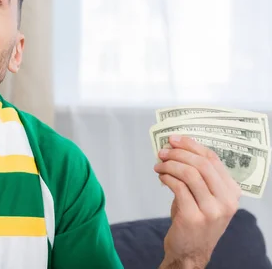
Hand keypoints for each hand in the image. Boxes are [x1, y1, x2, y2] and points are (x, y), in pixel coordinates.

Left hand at [154, 135, 240, 268]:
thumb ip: (198, 176)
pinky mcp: (193, 217)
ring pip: (189, 173)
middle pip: (201, 164)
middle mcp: (226, 201)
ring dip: (170, 165)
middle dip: (179, 153)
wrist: (191, 252)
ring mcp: (211, 210)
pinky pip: (178, 187)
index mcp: (232, 192)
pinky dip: (167, 177)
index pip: (213, 159)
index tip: (175, 139)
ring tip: (159, 165)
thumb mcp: (204, 197)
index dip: (192, 145)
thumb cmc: (196, 220)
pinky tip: (161, 177)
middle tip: (162, 151)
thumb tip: (176, 149)